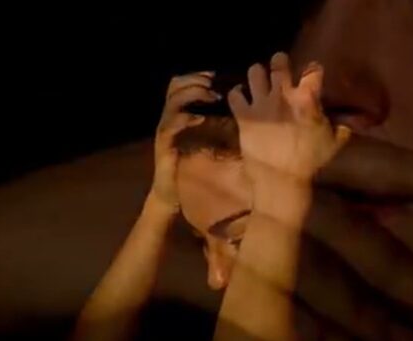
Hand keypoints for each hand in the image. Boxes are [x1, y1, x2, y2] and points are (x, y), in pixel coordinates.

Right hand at [152, 72, 220, 211]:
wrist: (173, 192)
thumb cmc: (194, 166)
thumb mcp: (215, 141)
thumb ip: (226, 125)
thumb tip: (249, 113)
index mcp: (182, 112)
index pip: (186, 84)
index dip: (199, 75)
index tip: (216, 75)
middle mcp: (171, 116)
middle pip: (175, 85)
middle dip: (195, 79)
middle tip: (212, 81)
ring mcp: (165, 129)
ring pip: (172, 101)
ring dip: (191, 94)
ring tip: (208, 94)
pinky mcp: (163, 144)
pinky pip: (169, 126)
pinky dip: (183, 119)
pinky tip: (199, 118)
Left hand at [228, 52, 350, 192]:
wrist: (280, 179)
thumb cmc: (308, 162)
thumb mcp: (331, 144)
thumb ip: (339, 128)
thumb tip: (347, 123)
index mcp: (306, 99)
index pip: (313, 70)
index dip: (313, 70)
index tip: (312, 73)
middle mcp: (282, 95)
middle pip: (279, 62)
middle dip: (280, 61)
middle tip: (280, 68)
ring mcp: (261, 104)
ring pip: (254, 72)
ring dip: (257, 74)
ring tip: (259, 81)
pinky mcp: (243, 115)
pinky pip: (235, 94)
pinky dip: (237, 94)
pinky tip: (241, 97)